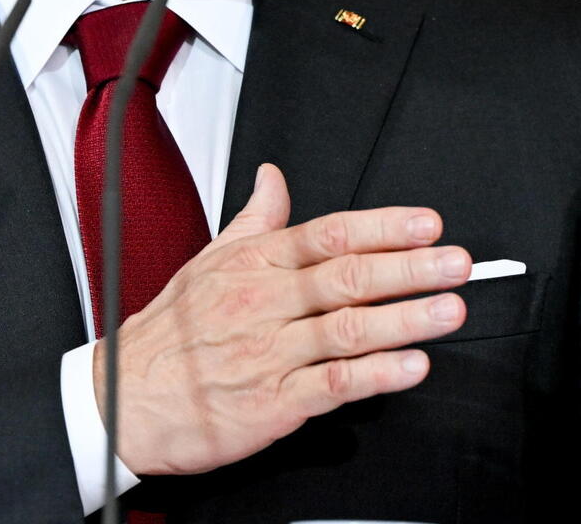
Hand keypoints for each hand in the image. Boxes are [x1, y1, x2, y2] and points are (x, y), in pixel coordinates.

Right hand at [102, 163, 472, 475]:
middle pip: (347, 277)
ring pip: (348, 329)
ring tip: (449, 310)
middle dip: (410, 268)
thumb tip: (274, 177)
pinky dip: (376, 376)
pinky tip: (411, 367)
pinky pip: (333, 384)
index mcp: (255, 265)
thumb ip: (255, 219)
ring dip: (406, 319)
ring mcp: (270, 353)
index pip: (329, 235)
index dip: (384, 227)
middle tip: (456, 263)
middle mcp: (265, 304)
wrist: (123, 399)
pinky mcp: (272, 402)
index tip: (427, 224)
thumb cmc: (169, 335)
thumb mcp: (209, 260)